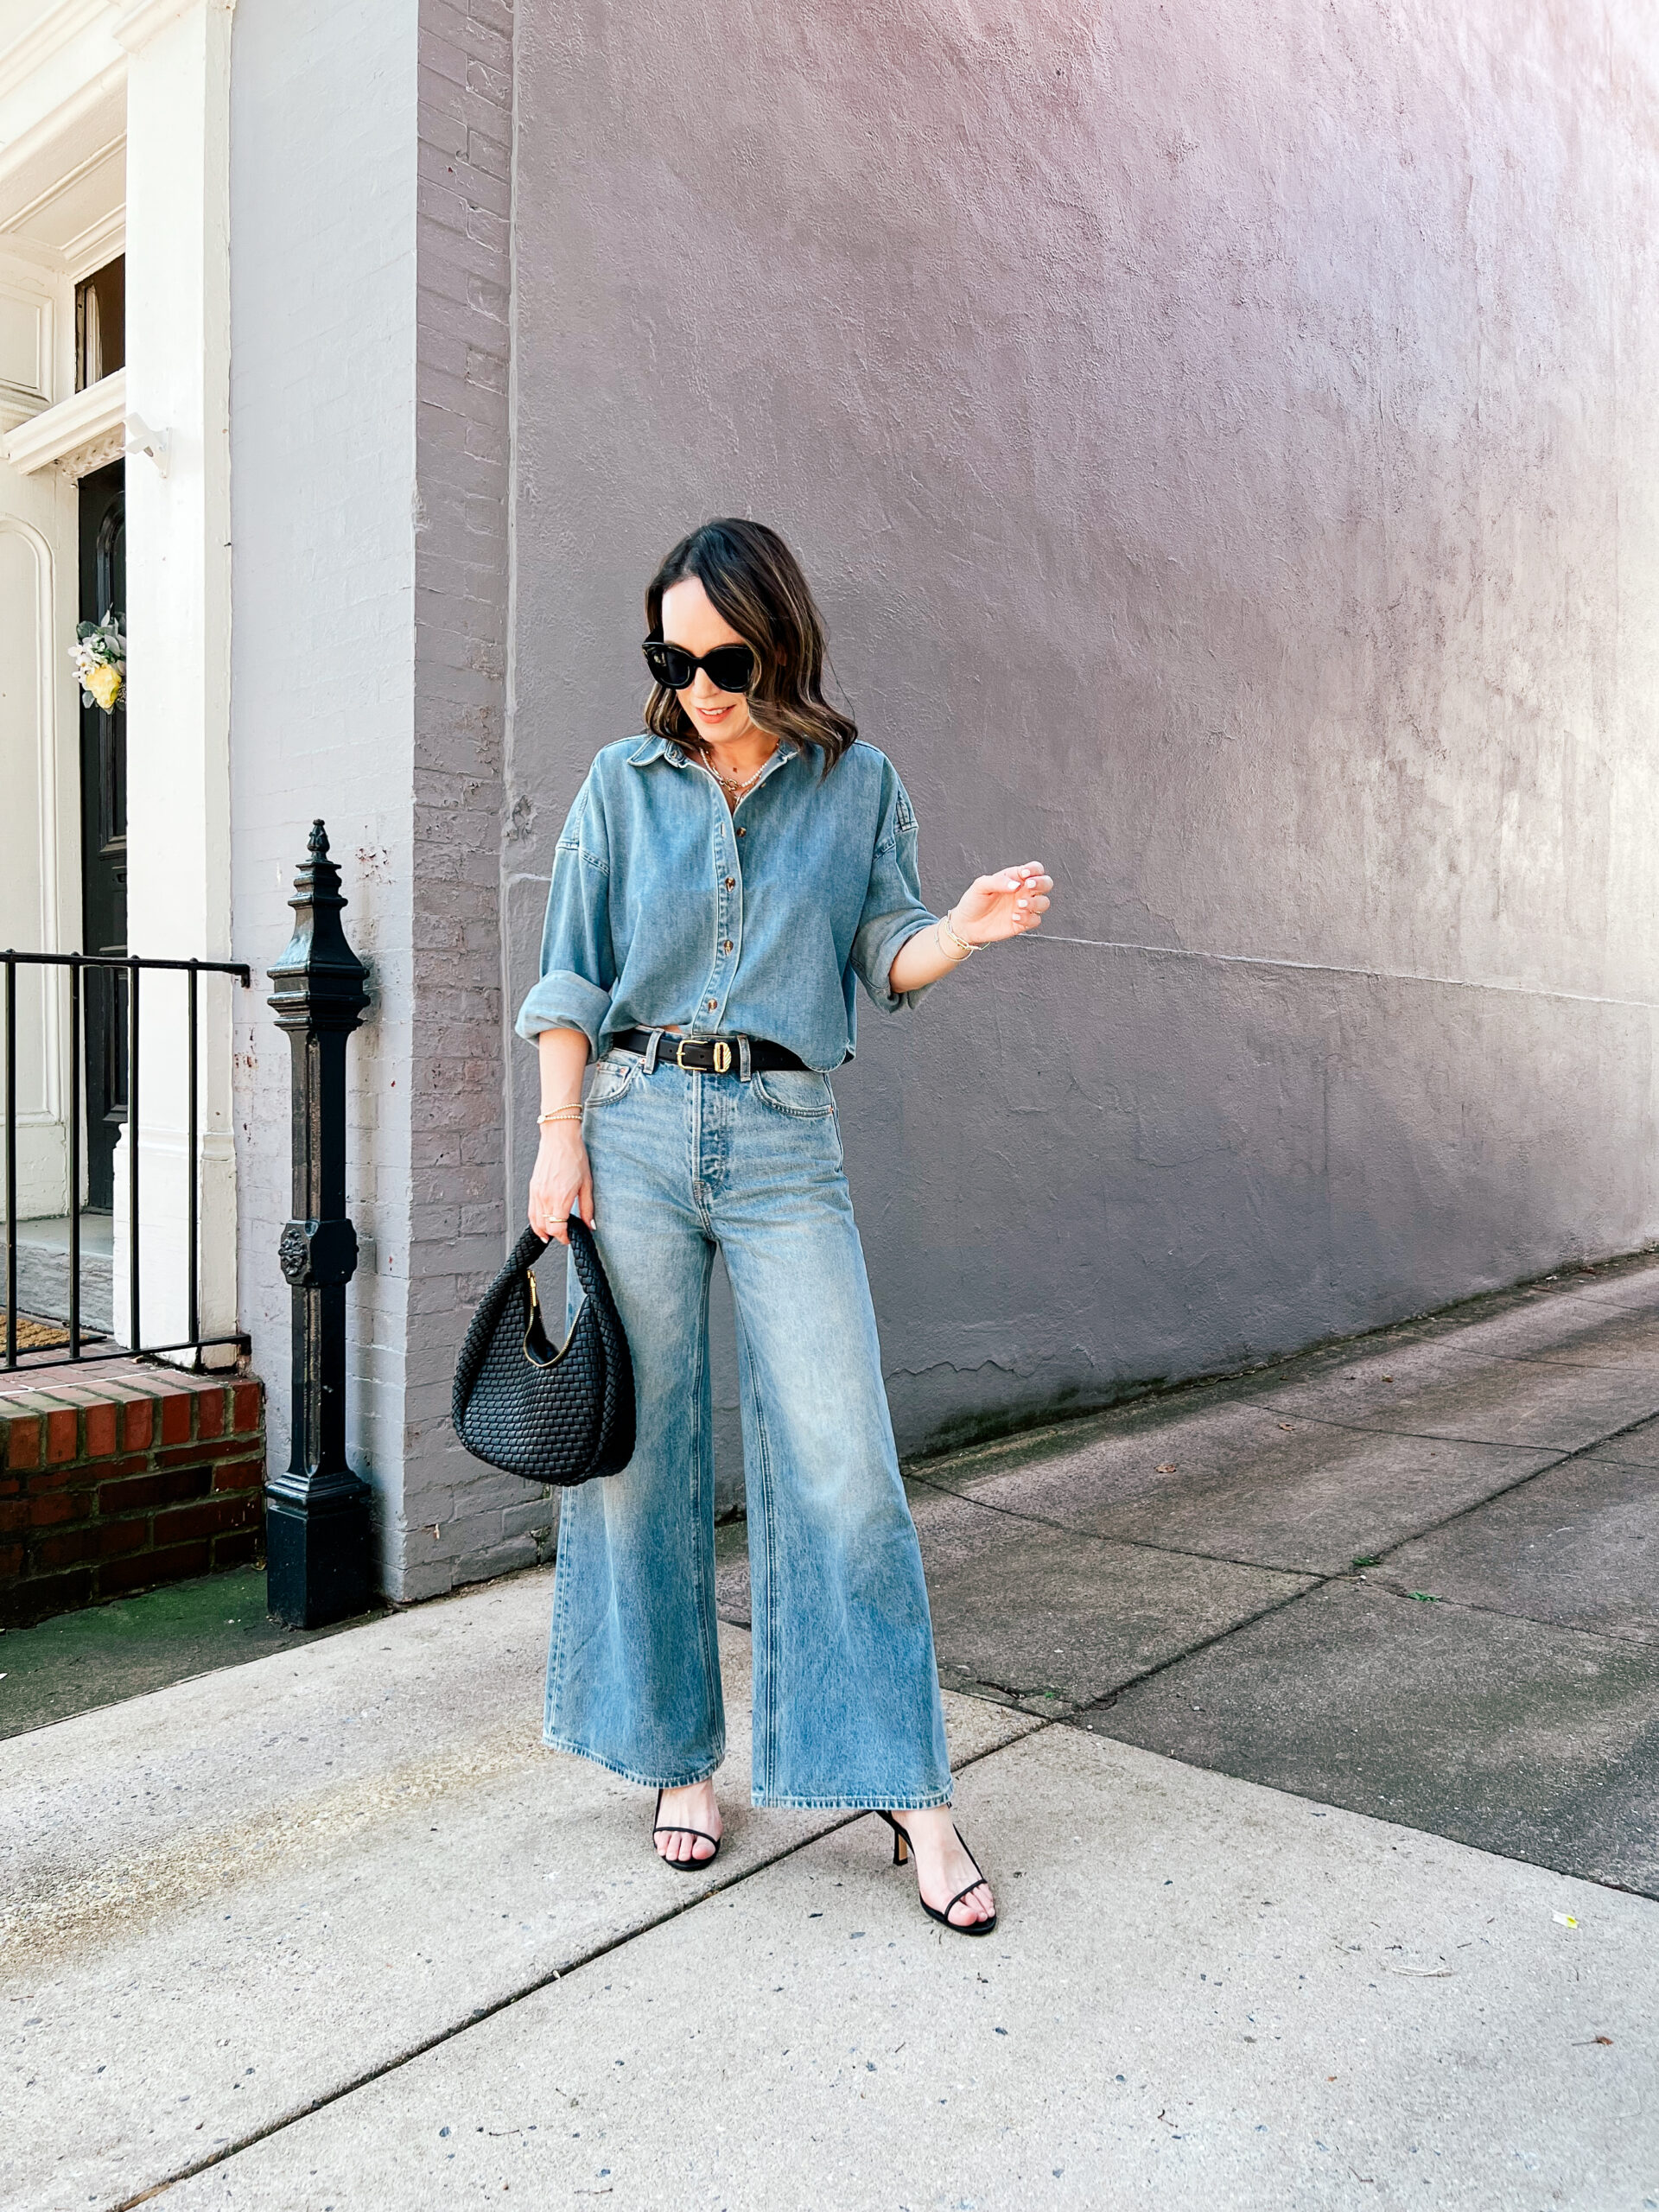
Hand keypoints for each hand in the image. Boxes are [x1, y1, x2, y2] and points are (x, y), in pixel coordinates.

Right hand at [528, 1124, 592, 1244]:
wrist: (559, 1138)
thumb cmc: (574, 1157)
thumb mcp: (587, 1184)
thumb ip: (587, 1208)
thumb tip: (590, 1225)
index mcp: (560, 1198)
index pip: (557, 1229)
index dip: (564, 1238)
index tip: (570, 1239)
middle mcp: (545, 1197)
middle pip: (545, 1227)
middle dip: (555, 1235)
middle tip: (565, 1236)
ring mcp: (537, 1193)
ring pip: (535, 1221)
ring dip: (543, 1230)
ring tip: (551, 1235)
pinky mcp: (533, 1187)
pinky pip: (531, 1210)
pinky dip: (535, 1220)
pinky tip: (542, 1222)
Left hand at [950, 861, 1052, 945]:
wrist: (967, 924)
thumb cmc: (974, 901)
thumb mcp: (981, 885)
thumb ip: (998, 881)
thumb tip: (1017, 884)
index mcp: (1015, 878)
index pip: (1035, 869)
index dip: (1034, 869)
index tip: (1023, 874)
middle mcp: (1023, 891)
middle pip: (1046, 883)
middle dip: (1042, 883)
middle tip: (1028, 886)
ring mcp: (1024, 907)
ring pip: (1044, 903)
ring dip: (1035, 902)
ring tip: (1019, 904)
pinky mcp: (1023, 923)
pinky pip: (1036, 920)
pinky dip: (1028, 918)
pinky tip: (1014, 917)